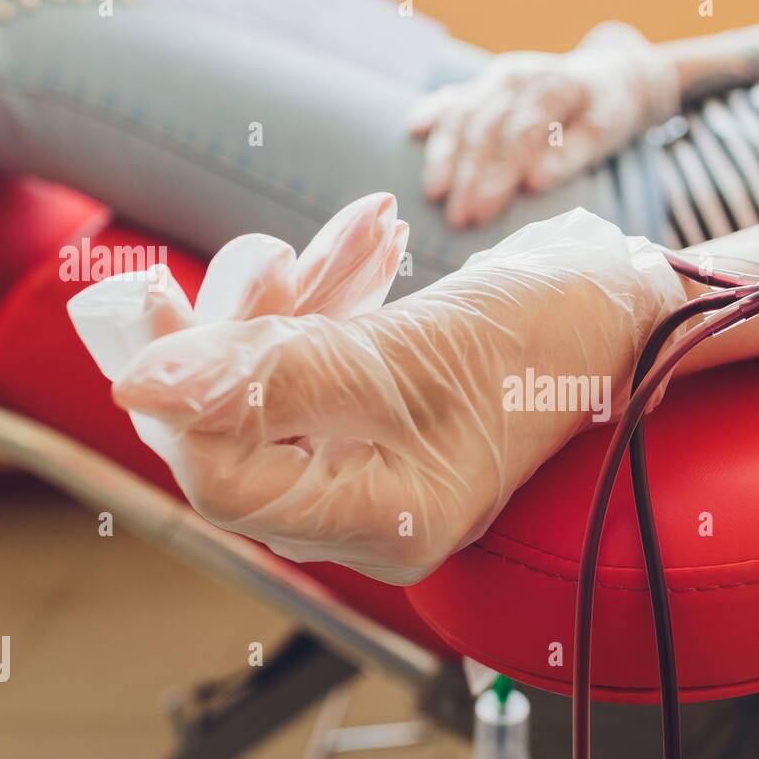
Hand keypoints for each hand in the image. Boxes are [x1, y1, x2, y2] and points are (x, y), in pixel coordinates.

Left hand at [74, 203, 687, 584]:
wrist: (621, 303)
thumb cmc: (543, 341)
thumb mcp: (402, 356)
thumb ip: (268, 374)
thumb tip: (137, 384)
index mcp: (383, 522)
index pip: (228, 485)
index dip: (178, 401)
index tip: (147, 305)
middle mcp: (370, 503)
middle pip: (240, 428)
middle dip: (240, 330)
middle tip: (264, 257)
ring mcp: (376, 453)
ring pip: (277, 379)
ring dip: (293, 297)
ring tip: (354, 236)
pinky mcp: (382, 405)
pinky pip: (320, 353)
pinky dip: (332, 294)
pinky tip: (372, 239)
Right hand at [408, 22, 678, 228]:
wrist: (606, 74)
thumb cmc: (607, 111)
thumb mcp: (607, 130)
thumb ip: (574, 154)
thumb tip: (535, 182)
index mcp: (554, 86)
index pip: (522, 130)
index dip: (501, 172)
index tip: (485, 212)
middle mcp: (519, 76)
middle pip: (486, 126)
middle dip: (469, 175)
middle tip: (459, 219)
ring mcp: (497, 77)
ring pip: (462, 112)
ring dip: (445, 155)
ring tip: (434, 195)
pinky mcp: (483, 83)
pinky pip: (452, 96)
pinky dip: (432, 112)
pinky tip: (412, 130)